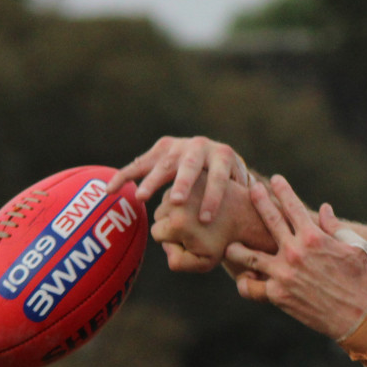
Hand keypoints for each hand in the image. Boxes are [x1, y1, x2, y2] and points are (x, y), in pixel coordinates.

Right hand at [114, 135, 248, 221]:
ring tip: (140, 198)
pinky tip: (110, 191)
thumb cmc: (230, 182)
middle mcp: (200, 147)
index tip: (207, 219)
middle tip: (177, 201)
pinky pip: (139, 163)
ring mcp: (177, 146)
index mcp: (223, 156)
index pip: (220, 177)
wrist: (213, 155)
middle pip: (190, 166)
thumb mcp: (242, 185)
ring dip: (151, 181)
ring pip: (162, 164)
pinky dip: (124, 176)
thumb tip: (257, 211)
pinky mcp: (159, 149)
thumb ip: (247, 196)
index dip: (214, 197)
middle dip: (183, 183)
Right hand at [151, 172, 277, 273]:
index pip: (157, 233)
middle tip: (196, 228)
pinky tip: (198, 204)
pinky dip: (184, 197)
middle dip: (171, 224)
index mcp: (177, 223)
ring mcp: (183, 184)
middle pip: (158, 215)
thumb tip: (164, 245)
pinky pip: (177, 188)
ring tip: (197, 216)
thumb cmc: (224, 243)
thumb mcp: (204, 262)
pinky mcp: (192, 174)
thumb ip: (178, 263)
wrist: (246, 218)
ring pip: (166, 201)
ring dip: (176, 210)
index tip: (192, 239)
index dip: (172, 240)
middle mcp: (177, 200)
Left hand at [224, 176, 366, 338]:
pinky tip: (244, 277)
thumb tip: (323, 209)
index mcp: (314, 237)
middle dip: (258, 199)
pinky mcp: (277, 295)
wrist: (360, 318)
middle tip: (251, 189)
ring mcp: (283, 273)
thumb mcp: (357, 248)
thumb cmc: (363, 281)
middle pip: (268, 219)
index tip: (275, 179)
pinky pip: (251, 286)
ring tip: (232, 245)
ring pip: (247, 255)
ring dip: (237, 248)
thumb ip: (336, 227)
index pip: (293, 206)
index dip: (282, 189)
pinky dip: (246, 282)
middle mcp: (295, 252)